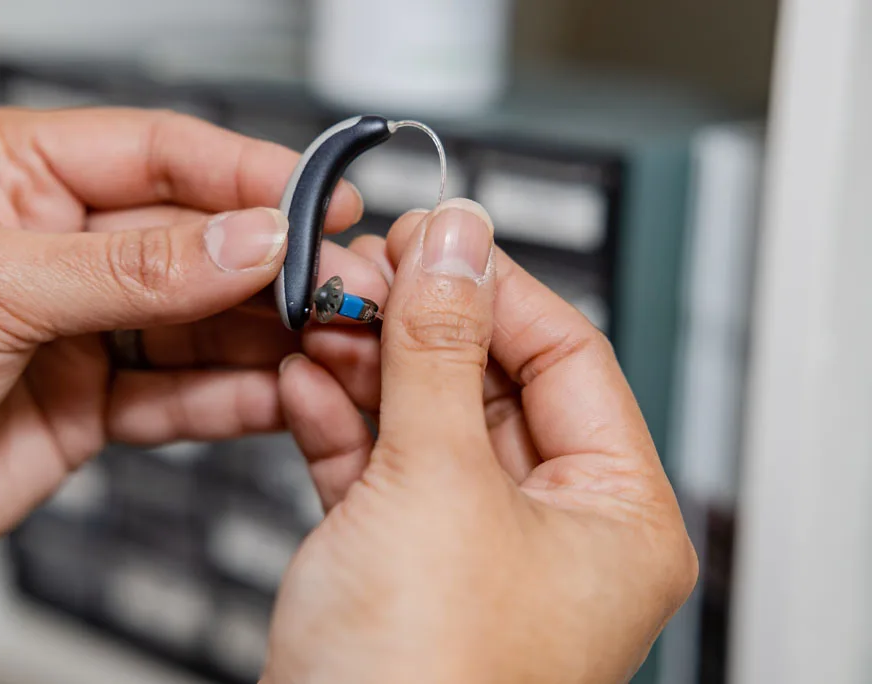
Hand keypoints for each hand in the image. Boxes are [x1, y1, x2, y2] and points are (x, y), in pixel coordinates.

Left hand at [0, 108, 386, 608]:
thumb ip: (131, 268)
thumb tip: (248, 239)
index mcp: (13, 174)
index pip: (160, 154)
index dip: (249, 175)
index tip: (321, 201)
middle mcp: (54, 245)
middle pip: (195, 239)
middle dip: (274, 263)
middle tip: (344, 283)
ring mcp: (76, 327)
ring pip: (199, 318)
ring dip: (267, 332)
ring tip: (333, 340)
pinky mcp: (87, 402)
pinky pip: (179, 391)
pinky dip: (232, 396)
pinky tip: (281, 393)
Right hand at [269, 200, 697, 682]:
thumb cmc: (419, 682)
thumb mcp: (436, 483)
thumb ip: (441, 349)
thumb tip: (457, 241)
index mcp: (613, 514)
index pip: (567, 354)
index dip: (494, 286)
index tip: (432, 236)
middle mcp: (552, 528)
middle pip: (488, 380)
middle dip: (415, 322)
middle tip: (355, 271)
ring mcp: (472, 543)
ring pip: (424, 417)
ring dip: (366, 364)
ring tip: (314, 314)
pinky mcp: (403, 559)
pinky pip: (378, 464)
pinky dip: (339, 418)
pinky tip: (302, 376)